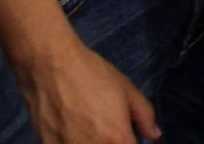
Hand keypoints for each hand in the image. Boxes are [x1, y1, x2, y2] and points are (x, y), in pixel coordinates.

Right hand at [12, 35, 158, 143]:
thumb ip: (144, 116)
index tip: (125, 135)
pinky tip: (71, 130)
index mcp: (117, 140)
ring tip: (88, 127)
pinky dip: (72, 142)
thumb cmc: (92, 75)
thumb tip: (153, 134)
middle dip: (111, 141)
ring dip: (91, 141)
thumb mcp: (127, 90)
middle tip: (105, 128)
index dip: (128, 141)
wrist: (50, 66)